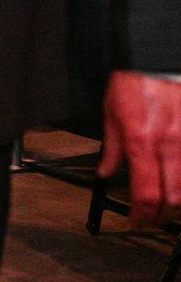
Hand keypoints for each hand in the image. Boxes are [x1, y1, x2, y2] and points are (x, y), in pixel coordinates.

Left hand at [97, 70, 180, 226]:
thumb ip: (112, 148)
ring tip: (166, 210)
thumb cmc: (133, 82)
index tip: (136, 219)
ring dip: (179, 205)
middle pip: (172, 197)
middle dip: (161, 216)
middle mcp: (168, 144)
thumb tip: (107, 172)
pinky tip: (179, 189)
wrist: (154, 61)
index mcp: (141, 141)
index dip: (141, 213)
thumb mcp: (111, 114)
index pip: (144, 192)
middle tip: (152, 220)